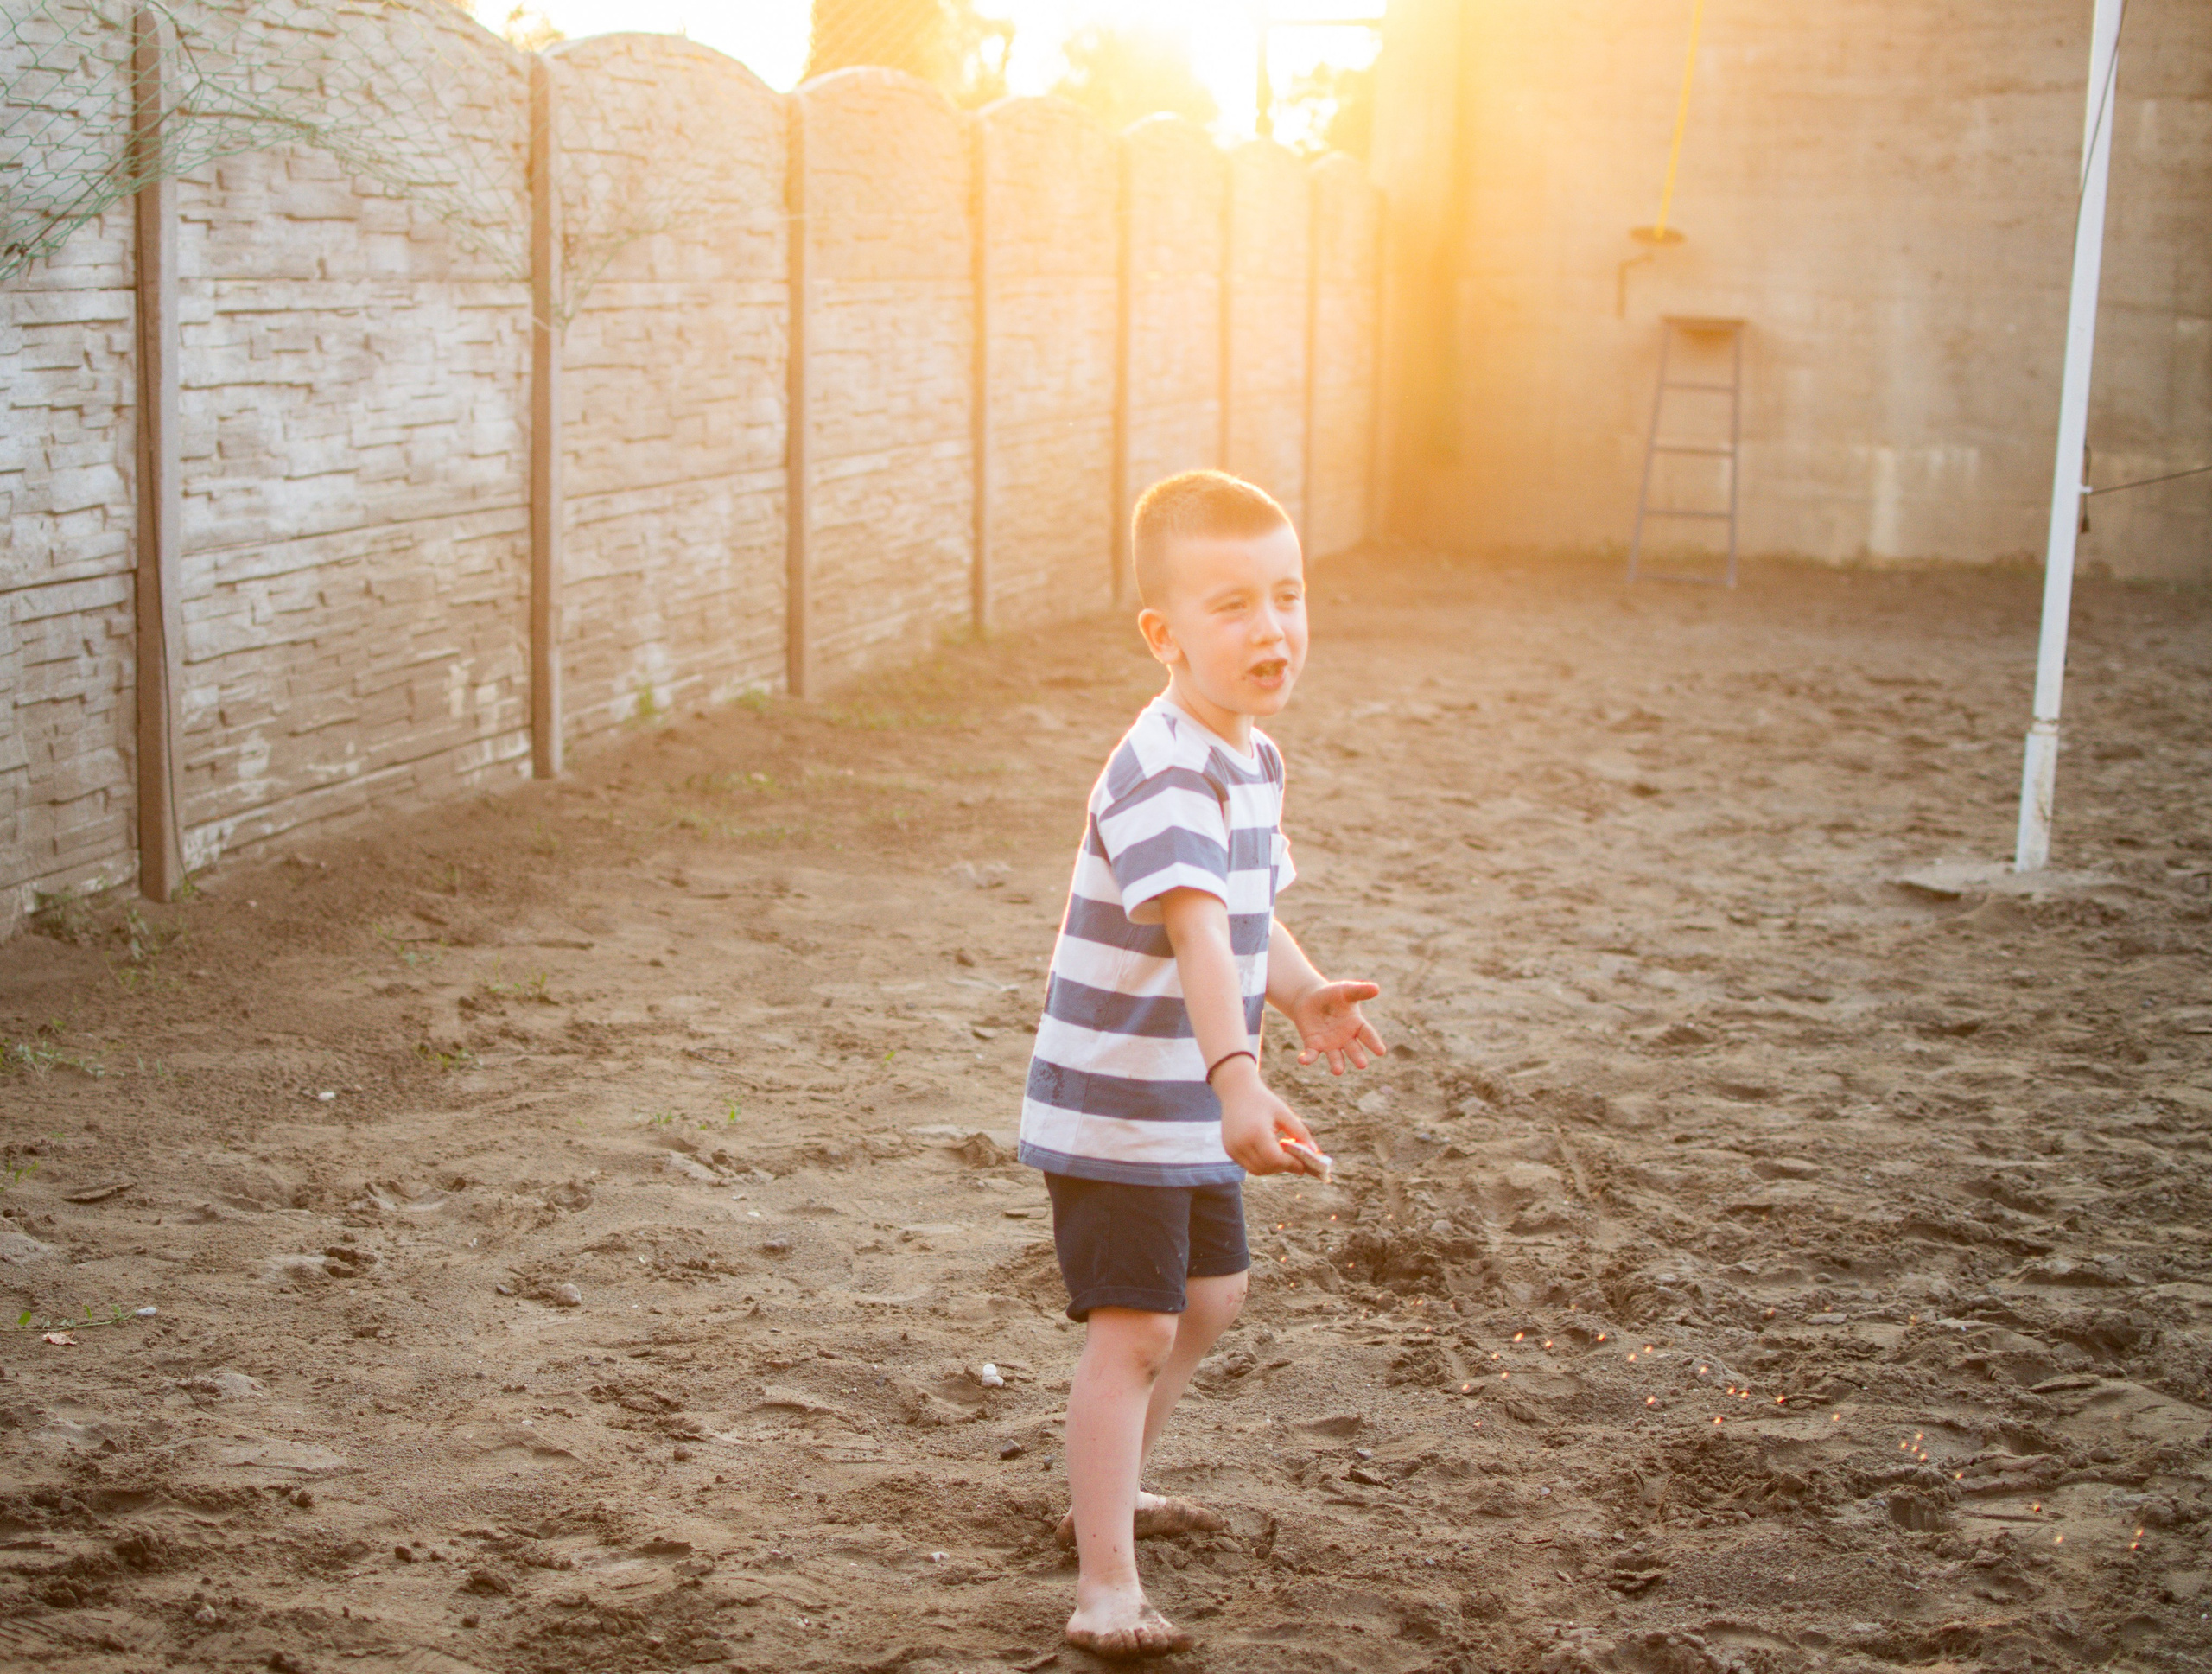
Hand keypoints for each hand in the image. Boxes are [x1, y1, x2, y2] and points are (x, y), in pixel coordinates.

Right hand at [1214, 1059, 1318, 1175]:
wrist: (1236, 1091)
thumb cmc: (1263, 1100)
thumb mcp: (1284, 1113)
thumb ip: (1300, 1132)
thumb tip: (1315, 1152)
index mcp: (1256, 1132)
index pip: (1275, 1158)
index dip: (1291, 1164)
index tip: (1303, 1166)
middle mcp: (1241, 1143)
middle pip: (1267, 1167)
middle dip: (1283, 1167)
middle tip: (1296, 1162)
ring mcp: (1232, 1148)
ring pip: (1257, 1170)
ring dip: (1272, 1168)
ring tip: (1282, 1155)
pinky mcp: (1229, 1150)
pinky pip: (1248, 1165)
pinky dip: (1261, 1164)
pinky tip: (1269, 1152)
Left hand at [1286, 979, 1385, 1074]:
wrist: (1310, 998)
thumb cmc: (1332, 995)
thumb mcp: (1346, 991)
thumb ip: (1360, 991)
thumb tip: (1376, 988)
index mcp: (1357, 1025)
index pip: (1368, 1035)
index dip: (1374, 1043)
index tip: (1381, 1052)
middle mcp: (1346, 1039)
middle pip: (1354, 1050)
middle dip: (1358, 1057)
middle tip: (1362, 1065)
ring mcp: (1330, 1044)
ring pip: (1335, 1057)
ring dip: (1336, 1064)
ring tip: (1337, 1071)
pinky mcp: (1313, 1045)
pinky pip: (1311, 1054)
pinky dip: (1307, 1058)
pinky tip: (1302, 1060)